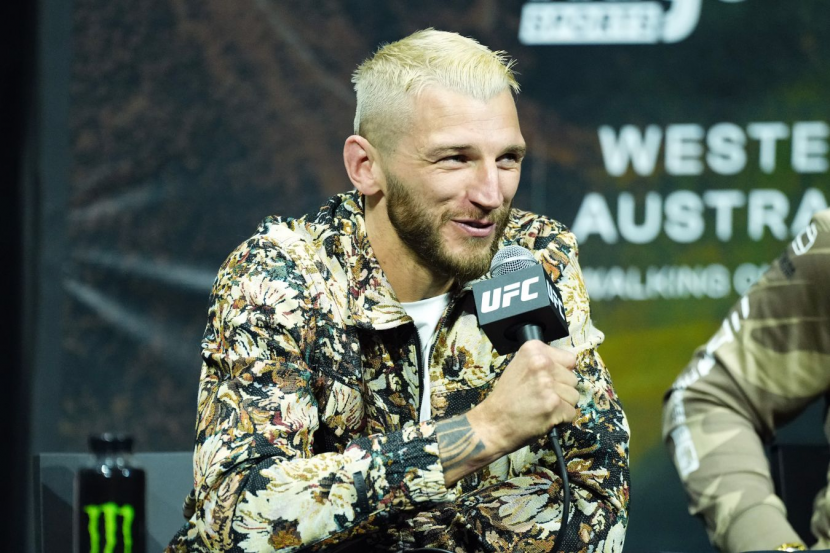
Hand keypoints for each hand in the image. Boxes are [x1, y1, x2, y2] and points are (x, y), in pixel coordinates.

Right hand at [436, 340, 577, 485]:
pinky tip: (544, 417)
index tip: (547, 380)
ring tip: (541, 406)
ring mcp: (548, 384)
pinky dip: (561, 419)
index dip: (561, 373)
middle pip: (573, 378)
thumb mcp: (519, 367)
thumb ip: (542, 362)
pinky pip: (571, 412)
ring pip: (574, 396)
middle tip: (540, 396)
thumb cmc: (506, 398)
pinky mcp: (554, 404)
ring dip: (562, 405)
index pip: (569, 359)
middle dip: (561, 390)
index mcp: (533, 349)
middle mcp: (541, 363)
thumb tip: (567, 367)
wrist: (493, 423)